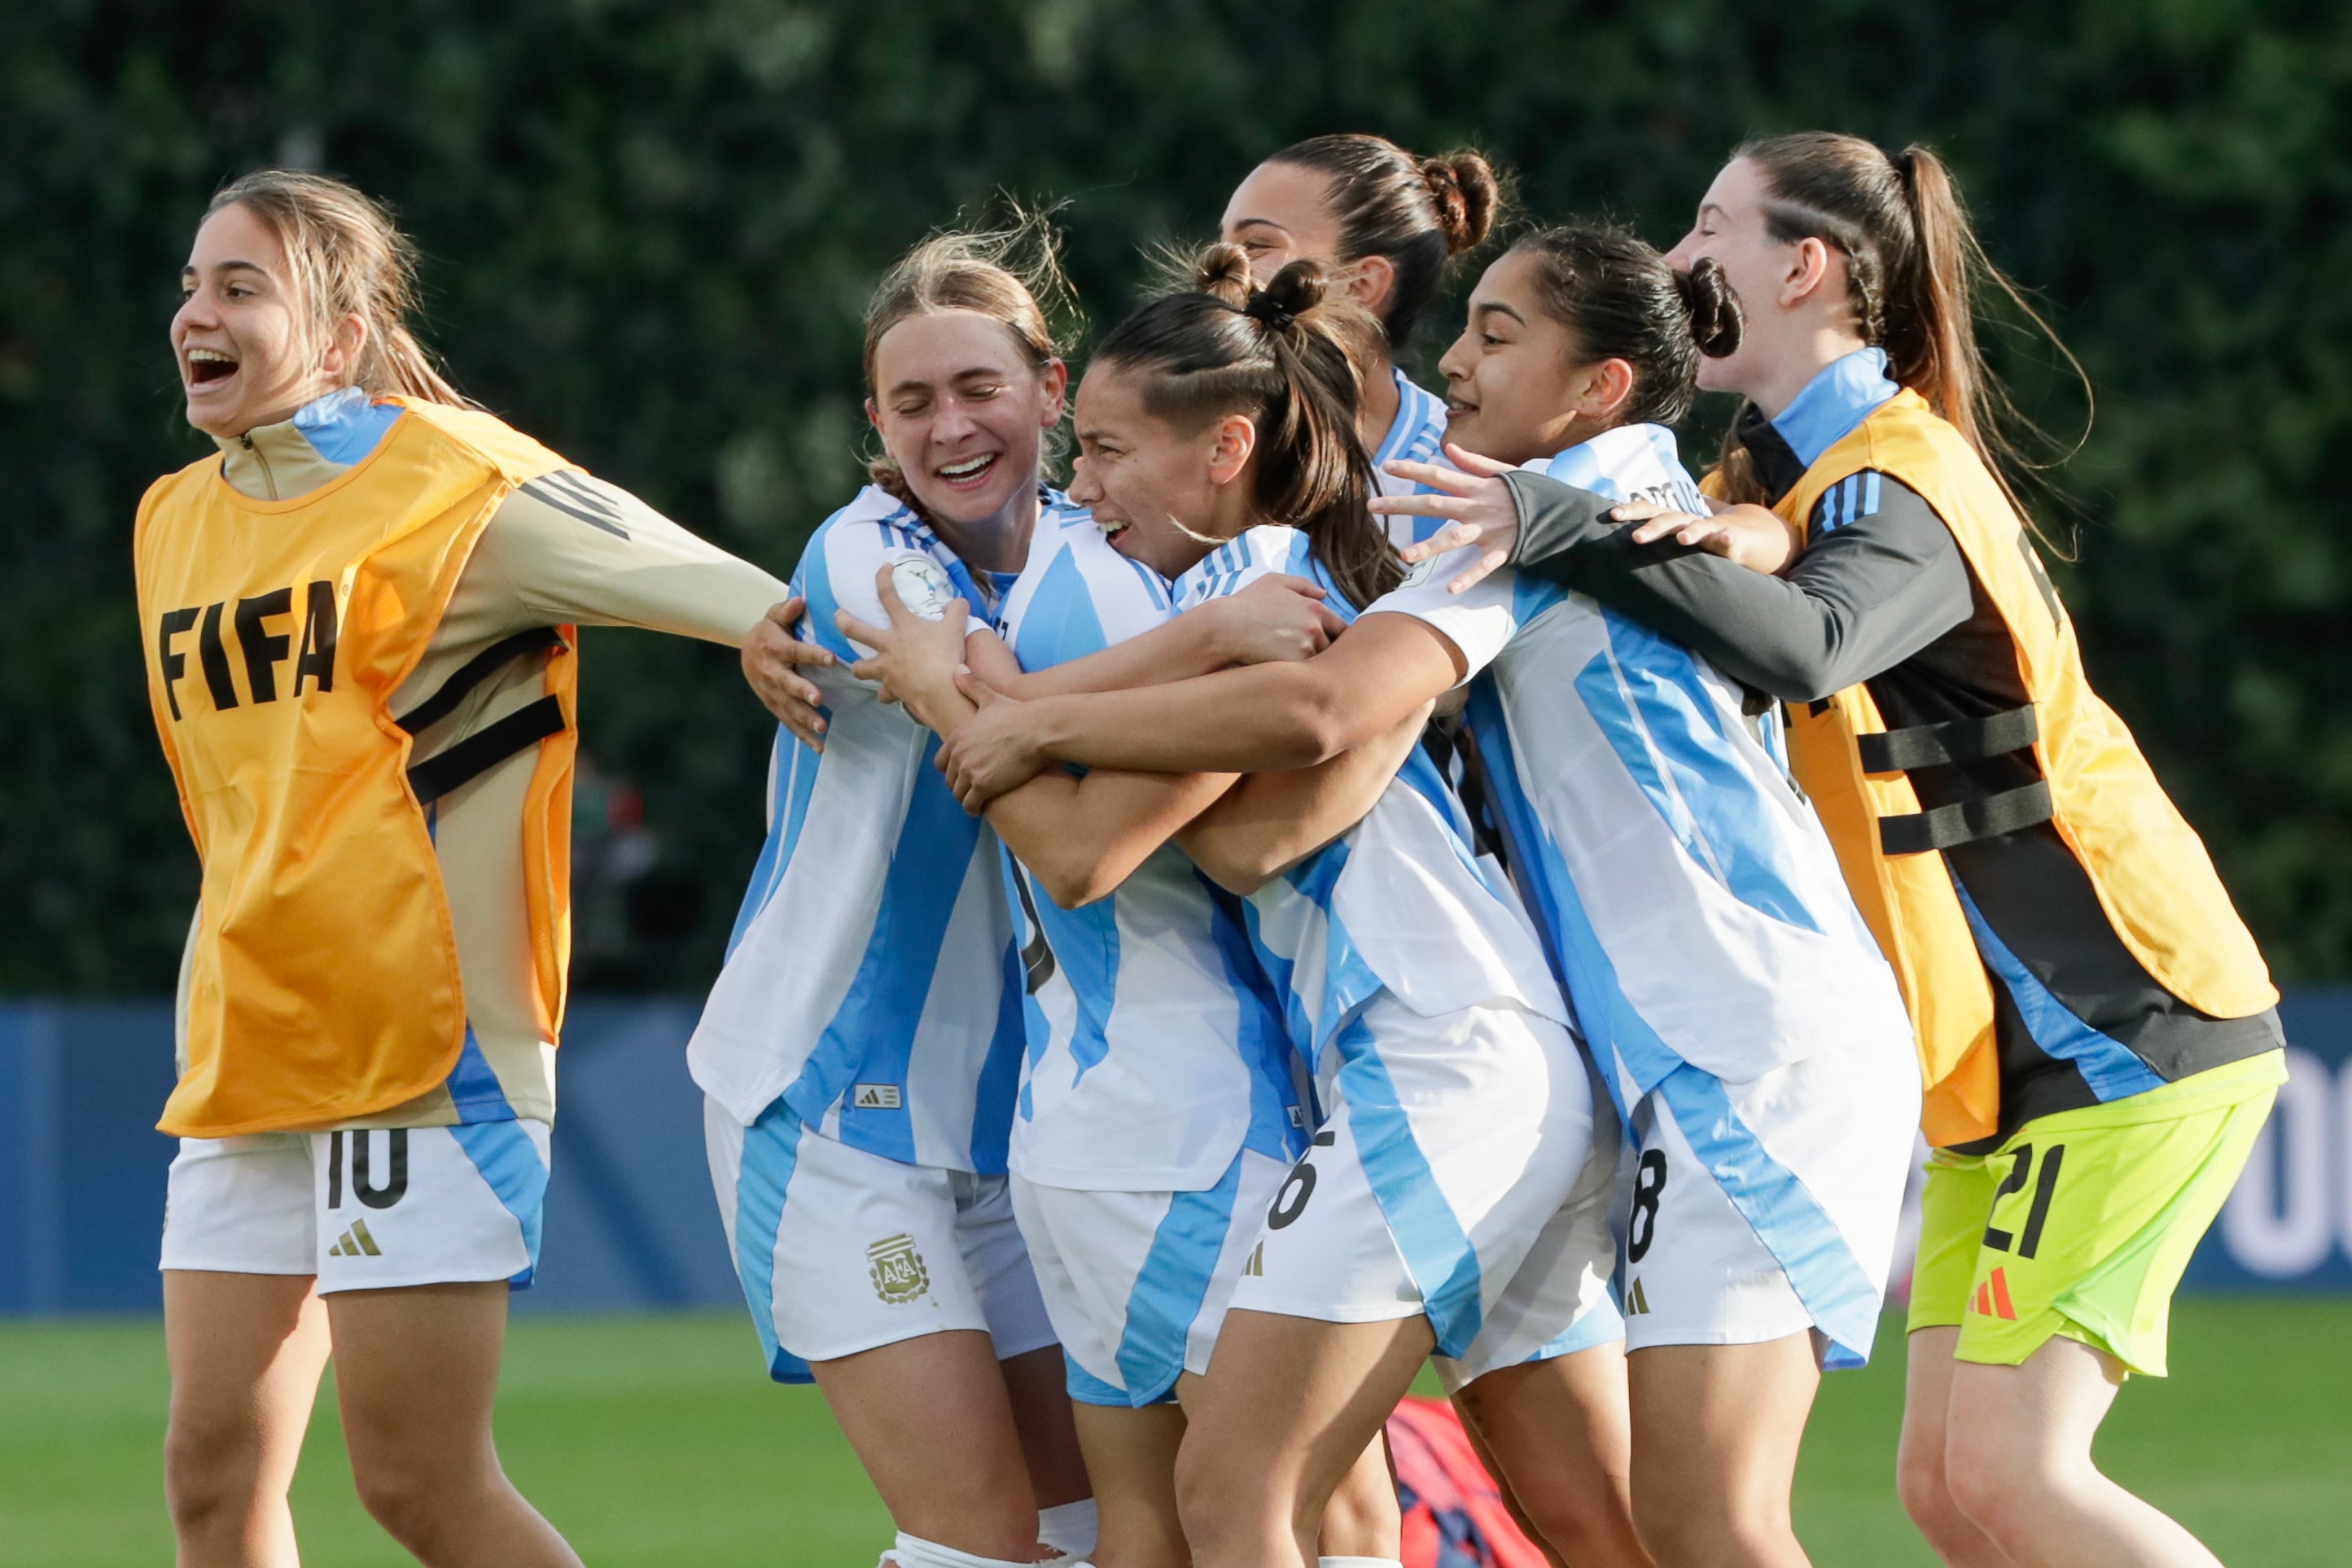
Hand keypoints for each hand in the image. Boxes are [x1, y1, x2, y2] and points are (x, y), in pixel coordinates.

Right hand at [740, 597, 834, 749]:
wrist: (747, 652)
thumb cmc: (770, 631)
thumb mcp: (774, 616)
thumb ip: (786, 610)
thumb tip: (799, 601)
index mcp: (776, 649)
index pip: (796, 651)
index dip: (813, 654)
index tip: (831, 658)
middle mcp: (773, 673)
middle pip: (788, 684)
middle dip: (803, 692)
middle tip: (819, 699)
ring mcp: (772, 693)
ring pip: (789, 707)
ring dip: (805, 719)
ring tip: (822, 728)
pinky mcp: (775, 706)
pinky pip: (789, 722)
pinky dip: (803, 735)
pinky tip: (819, 746)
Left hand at [837, 565, 971, 728]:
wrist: (940, 688)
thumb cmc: (946, 655)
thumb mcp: (956, 627)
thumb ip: (957, 611)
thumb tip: (959, 601)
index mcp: (903, 625)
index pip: (888, 595)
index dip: (883, 578)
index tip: (883, 567)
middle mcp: (888, 645)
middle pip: (855, 630)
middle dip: (843, 621)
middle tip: (838, 617)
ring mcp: (886, 668)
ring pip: (860, 668)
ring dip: (860, 668)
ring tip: (862, 668)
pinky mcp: (891, 689)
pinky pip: (883, 694)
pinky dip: (887, 694)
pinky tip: (890, 694)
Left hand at [936, 671, 1050, 812]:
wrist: (1037, 730)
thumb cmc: (1018, 713)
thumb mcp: (990, 697)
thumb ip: (971, 686)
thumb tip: (958, 669)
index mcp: (957, 737)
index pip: (941, 762)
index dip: (950, 769)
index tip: (961, 773)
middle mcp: (959, 755)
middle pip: (950, 780)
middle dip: (959, 785)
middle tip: (972, 789)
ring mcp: (969, 771)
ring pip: (958, 794)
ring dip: (966, 798)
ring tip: (977, 801)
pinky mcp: (983, 786)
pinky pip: (970, 805)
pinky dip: (974, 808)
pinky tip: (982, 808)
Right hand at [1210, 574, 1348, 664]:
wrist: (1225, 626)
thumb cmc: (1247, 602)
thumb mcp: (1274, 582)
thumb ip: (1303, 585)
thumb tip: (1325, 594)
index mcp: (1315, 608)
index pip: (1342, 628)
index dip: (1335, 637)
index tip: (1326, 643)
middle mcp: (1316, 628)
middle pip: (1334, 648)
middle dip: (1325, 652)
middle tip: (1312, 658)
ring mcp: (1306, 648)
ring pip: (1321, 663)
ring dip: (1314, 665)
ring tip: (1303, 669)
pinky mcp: (1293, 665)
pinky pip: (1307, 675)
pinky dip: (1303, 676)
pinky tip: (1292, 675)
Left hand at [1370, 444, 1521, 593]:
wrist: (1562, 513)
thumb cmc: (1530, 493)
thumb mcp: (1504, 472)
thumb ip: (1475, 462)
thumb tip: (1450, 449)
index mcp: (1477, 487)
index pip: (1438, 475)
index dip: (1412, 470)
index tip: (1386, 466)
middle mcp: (1478, 507)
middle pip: (1434, 505)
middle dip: (1402, 505)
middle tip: (1372, 507)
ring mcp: (1489, 530)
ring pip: (1454, 539)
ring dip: (1429, 548)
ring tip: (1403, 556)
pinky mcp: (1502, 550)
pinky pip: (1483, 567)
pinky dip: (1468, 578)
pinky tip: (1450, 589)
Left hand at [1621, 499, 1803, 575]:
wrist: (1736, 532)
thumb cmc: (1694, 535)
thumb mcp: (1670, 534)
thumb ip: (1648, 535)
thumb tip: (1612, 542)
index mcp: (1671, 518)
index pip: (1648, 510)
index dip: (1631, 510)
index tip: (1612, 515)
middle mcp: (1687, 520)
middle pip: (1668, 520)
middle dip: (1652, 528)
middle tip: (1636, 538)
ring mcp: (1709, 527)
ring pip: (1699, 528)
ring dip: (1691, 533)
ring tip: (1683, 539)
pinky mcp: (1729, 537)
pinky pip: (1729, 537)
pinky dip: (1727, 538)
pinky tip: (1727, 538)